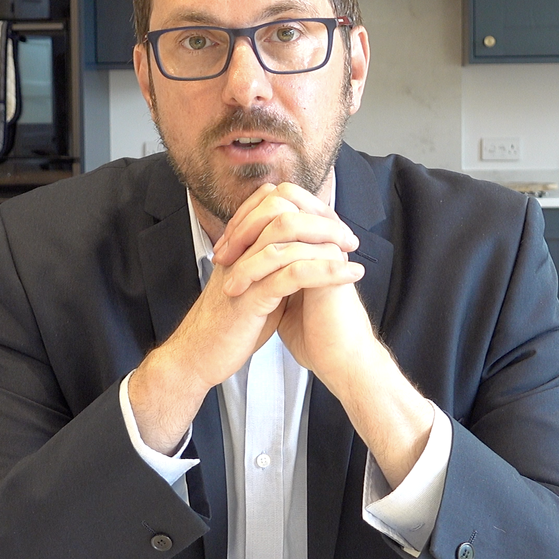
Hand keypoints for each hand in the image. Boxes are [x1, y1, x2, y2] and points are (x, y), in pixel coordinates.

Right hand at [128, 184, 361, 451]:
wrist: (199, 357)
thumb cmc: (231, 326)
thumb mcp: (256, 288)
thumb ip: (275, 268)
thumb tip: (305, 255)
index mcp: (241, 246)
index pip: (273, 204)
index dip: (308, 209)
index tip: (336, 227)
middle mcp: (240, 251)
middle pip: (283, 212)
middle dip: (323, 221)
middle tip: (350, 238)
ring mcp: (244, 271)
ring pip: (288, 238)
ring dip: (327, 241)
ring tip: (352, 252)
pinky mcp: (250, 297)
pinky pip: (292, 274)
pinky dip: (326, 271)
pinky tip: (348, 275)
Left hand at [227, 187, 435, 487]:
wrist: (337, 360)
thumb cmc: (311, 331)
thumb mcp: (280, 292)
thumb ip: (268, 268)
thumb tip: (242, 256)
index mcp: (312, 237)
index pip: (277, 201)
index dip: (245, 216)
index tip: (222, 245)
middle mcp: (322, 236)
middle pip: (282, 198)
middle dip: (244, 222)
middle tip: (221, 253)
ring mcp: (328, 248)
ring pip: (283, 223)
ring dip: (246, 244)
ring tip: (224, 270)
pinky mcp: (330, 268)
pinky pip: (289, 253)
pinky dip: (256, 268)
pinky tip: (237, 288)